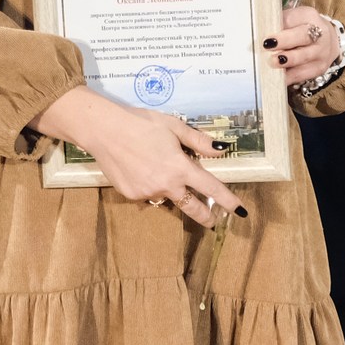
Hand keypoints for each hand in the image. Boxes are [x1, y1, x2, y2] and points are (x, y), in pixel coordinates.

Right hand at [35, 87, 247, 228]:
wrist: (104, 130)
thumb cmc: (141, 123)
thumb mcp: (173, 126)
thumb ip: (198, 142)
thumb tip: (220, 149)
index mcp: (180, 167)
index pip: (211, 188)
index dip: (228, 201)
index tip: (240, 211)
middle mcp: (166, 185)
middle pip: (192, 208)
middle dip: (205, 216)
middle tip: (213, 221)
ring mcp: (148, 192)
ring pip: (167, 197)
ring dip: (172, 192)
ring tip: (159, 170)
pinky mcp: (132, 195)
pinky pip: (148, 194)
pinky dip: (150, 186)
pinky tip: (140, 169)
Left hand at [264, 4, 341, 84]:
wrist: (327, 42)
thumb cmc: (300, 29)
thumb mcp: (292, 20)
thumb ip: (277, 25)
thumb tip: (256, 34)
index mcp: (309, 16)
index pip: (293, 19)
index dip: (279, 27)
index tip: (265, 36)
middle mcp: (319, 33)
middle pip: (303, 36)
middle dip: (284, 41)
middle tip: (267, 46)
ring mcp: (321, 52)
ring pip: (304, 56)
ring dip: (287, 60)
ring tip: (273, 62)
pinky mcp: (319, 68)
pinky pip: (302, 74)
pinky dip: (288, 77)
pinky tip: (277, 77)